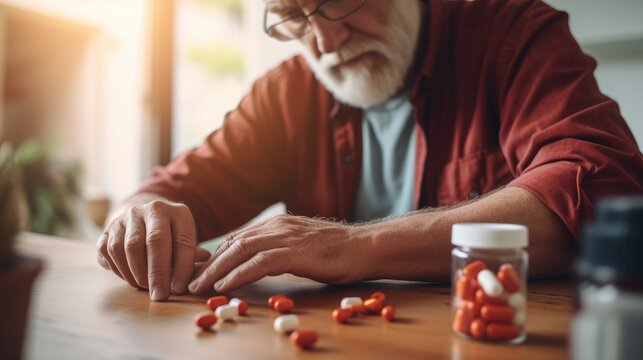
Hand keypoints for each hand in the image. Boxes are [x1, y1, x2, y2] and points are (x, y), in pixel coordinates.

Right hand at [96, 200, 209, 300]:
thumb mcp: (186, 245)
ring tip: (145, 287)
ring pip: (129, 247)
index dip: (182, 268)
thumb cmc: (171, 241)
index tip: (179, 289)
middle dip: (157, 273)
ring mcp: (129, 217)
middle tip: (159, 295)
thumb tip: (196, 278)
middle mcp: (153, 209)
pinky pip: (109, 251)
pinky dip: (119, 270)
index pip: (183, 241)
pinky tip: (130, 278)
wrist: (142, 223)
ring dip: (137, 273)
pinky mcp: (109, 228)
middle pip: (154, 241)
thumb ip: (192, 260)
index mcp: (178, 212)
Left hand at [188, 214, 368, 293]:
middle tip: (191, 281)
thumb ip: (280, 248)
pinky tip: (225, 285)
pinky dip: (238, 274)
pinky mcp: (294, 252)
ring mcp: (285, 237)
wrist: (364, 246)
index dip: (218, 256)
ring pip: (240, 251)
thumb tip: (261, 261)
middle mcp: (277, 226)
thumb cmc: (337, 250)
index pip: (239, 238)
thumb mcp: (302, 244)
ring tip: (200, 287)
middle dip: (209, 264)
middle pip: (233, 244)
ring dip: (216, 270)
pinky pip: (259, 263)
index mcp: (277, 223)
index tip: (203, 272)